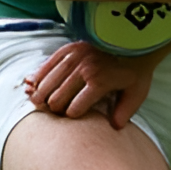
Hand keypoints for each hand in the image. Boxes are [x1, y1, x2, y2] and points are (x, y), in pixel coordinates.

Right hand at [25, 41, 155, 129]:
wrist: (134, 42)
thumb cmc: (135, 71)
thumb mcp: (137, 92)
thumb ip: (125, 111)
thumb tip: (114, 127)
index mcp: (100, 81)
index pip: (73, 109)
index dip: (70, 117)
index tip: (72, 117)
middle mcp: (84, 68)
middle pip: (57, 98)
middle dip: (55, 109)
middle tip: (56, 113)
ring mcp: (75, 57)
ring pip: (47, 83)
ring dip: (41, 96)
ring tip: (40, 104)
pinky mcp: (68, 48)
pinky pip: (46, 66)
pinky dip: (37, 78)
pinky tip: (33, 87)